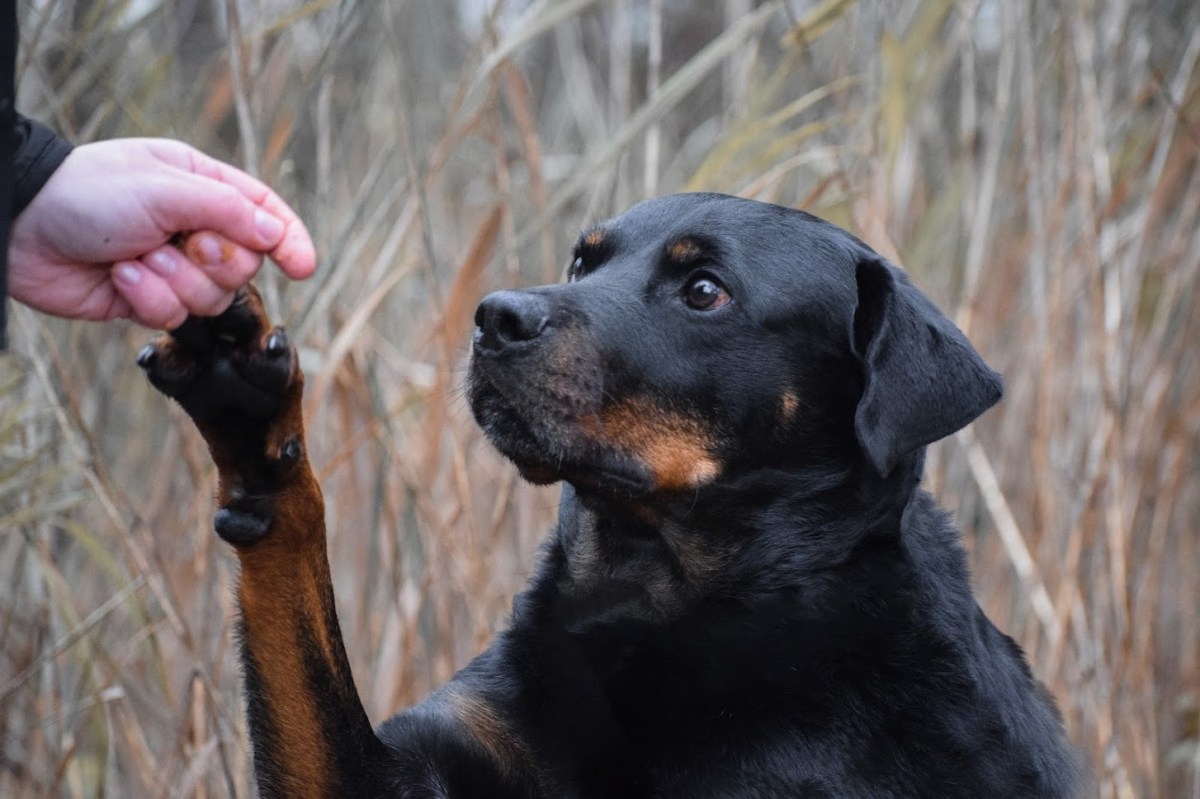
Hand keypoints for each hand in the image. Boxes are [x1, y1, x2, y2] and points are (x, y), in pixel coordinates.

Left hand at [8, 138, 316, 328]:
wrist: (20, 228)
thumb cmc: (88, 193)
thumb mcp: (165, 189)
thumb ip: (228, 211)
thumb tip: (275, 236)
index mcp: (201, 185)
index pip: (264, 214)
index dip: (289, 240)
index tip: (303, 268)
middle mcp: (192, 225)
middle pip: (243, 265)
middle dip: (212, 263)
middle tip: (178, 244)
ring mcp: (170, 265)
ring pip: (212, 298)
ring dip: (173, 282)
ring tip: (135, 259)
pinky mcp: (147, 299)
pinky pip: (174, 317)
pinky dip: (147, 299)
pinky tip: (117, 277)